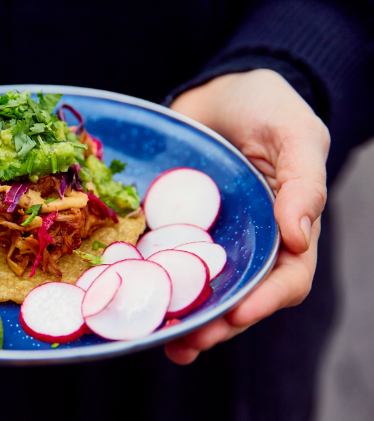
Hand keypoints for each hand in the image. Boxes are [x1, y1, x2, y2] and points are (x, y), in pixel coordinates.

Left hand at [165, 69, 328, 363]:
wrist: (218, 91)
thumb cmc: (266, 106)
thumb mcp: (295, 133)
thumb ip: (304, 181)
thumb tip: (299, 237)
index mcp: (286, 228)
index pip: (287, 279)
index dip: (266, 302)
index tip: (238, 315)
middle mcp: (248, 242)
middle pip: (238, 295)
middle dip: (216, 324)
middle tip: (187, 342)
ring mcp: (208, 237)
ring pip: (198, 285)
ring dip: (181, 315)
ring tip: (157, 336)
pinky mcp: (173, 226)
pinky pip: (163, 257)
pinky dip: (151, 279)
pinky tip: (130, 293)